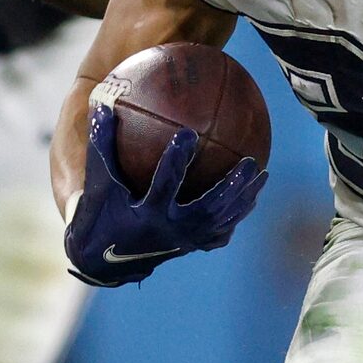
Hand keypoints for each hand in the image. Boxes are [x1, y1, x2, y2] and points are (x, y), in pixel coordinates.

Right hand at [63, 105, 266, 288]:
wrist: (104, 260)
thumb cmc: (100, 211)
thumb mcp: (99, 179)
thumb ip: (102, 143)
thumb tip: (103, 103)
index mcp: (147, 213)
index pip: (166, 183)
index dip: (177, 159)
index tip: (189, 132)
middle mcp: (171, 230)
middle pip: (209, 208)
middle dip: (231, 186)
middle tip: (250, 161)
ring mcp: (185, 242)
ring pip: (222, 221)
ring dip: (244, 198)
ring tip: (262, 174)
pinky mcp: (191, 247)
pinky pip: (221, 233)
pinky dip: (236, 217)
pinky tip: (249, 200)